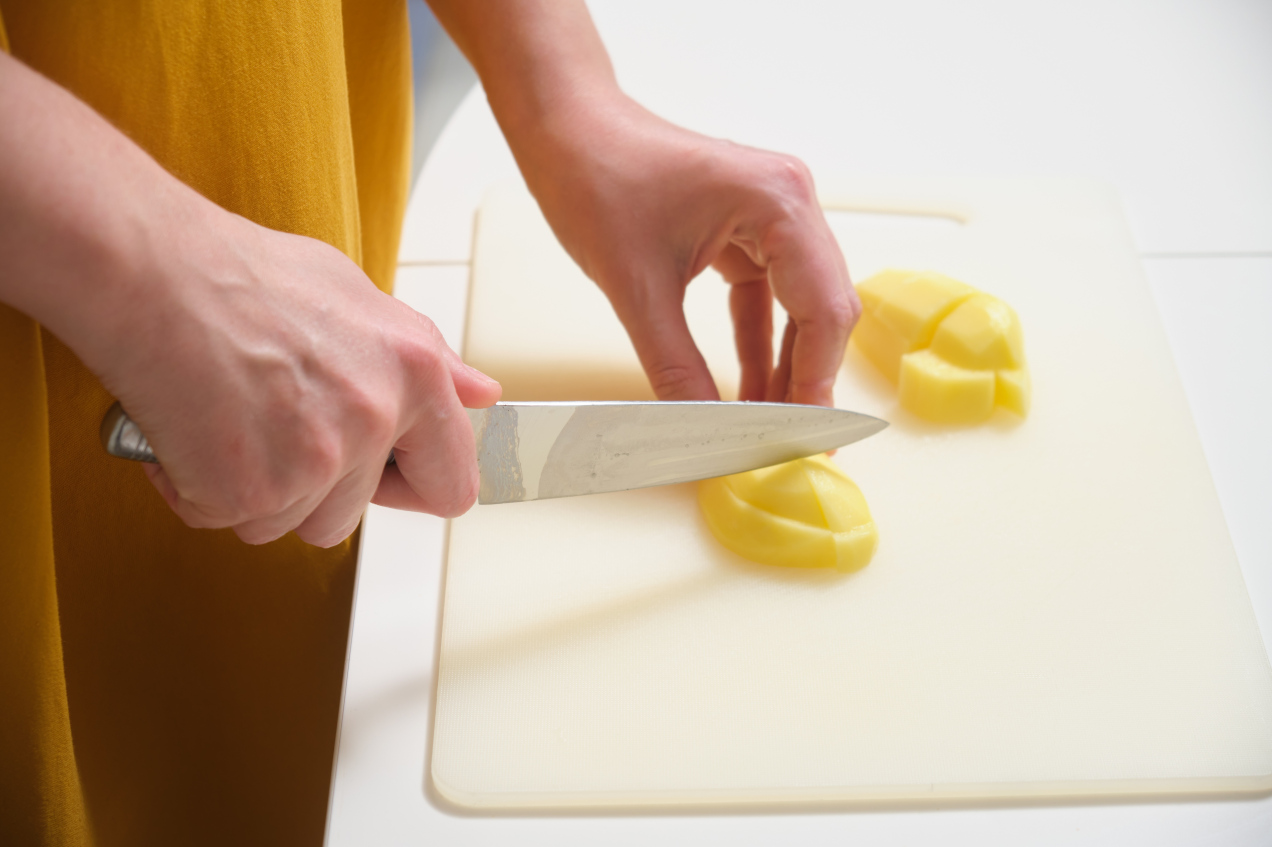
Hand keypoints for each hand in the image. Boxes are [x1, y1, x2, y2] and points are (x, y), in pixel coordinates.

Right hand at [1, 50, 499, 547]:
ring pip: (286, 523)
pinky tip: (190, 429)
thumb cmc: (244, 278)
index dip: (413, 489)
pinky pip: (225, 519)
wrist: (148, 270)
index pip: (453, 484)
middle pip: (350, 516)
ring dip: (252, 489)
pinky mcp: (246, 489)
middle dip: (310, 490)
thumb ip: (429, 360)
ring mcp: (313, 459)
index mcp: (414, 374)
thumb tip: (482, 396)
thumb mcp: (359, 299)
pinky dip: (197, 487)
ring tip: (229, 417)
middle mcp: (374, 418)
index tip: (385, 480)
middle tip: (271, 427)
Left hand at [518, 96, 858, 405]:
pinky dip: (758, 342)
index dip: (816, 383)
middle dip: (807, 380)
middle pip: (823, 309)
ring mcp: (772, 213)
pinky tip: (749, 391)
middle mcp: (790, 202)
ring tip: (769, 428)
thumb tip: (703, 434)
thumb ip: (676, 368)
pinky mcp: (747, 227)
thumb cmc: (597, 178)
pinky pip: (766, 296)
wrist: (565, 129)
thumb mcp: (637, 289)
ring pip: (799, 306)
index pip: (823, 311)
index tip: (802, 438)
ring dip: (784, 366)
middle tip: (794, 444)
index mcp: (779, 202)